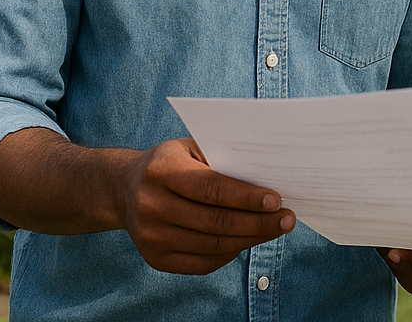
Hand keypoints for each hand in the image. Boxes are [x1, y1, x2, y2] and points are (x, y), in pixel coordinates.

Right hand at [118, 138, 294, 273]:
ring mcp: (151, 237)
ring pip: (212, 246)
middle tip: (287, 219)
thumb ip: (221, 157)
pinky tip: (248, 241)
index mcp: (162, 171)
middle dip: (257, 222)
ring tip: (275, 229)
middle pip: (215, 222)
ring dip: (250, 239)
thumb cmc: (170, 162)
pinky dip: (230, 253)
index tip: (276, 199)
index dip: (246, 196)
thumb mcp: (190, 147)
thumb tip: (266, 174)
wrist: (124, 189)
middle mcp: (152, 206)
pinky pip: (202, 263)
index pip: (211, 189)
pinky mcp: (154, 259)